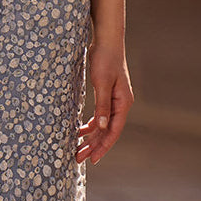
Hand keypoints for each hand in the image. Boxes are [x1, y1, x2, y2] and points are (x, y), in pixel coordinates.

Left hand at [77, 40, 133, 165]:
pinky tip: (80, 131)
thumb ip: (102, 105)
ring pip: (102, 125)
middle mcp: (120, 104)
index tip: (92, 159)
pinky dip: (90, 125)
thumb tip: (101, 127)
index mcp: (123, 103)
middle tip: (79, 159)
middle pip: (107, 131)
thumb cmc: (105, 59)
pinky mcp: (106, 94)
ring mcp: (114, 99)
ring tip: (77, 149)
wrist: (107, 40)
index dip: (103, 146)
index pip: (113, 131)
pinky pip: (99, 115)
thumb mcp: (102, 83)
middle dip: (93, 146)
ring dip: (90, 137)